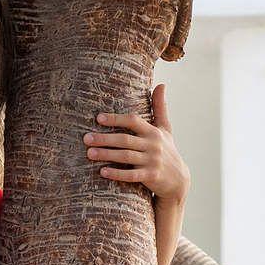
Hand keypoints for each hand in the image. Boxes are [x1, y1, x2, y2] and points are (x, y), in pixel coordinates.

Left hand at [84, 84, 187, 200]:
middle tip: (86, 138)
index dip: (116, 118)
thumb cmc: (167, 151)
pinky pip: (131, 175)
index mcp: (153, 131)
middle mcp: (153, 145)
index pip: (133, 121)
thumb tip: (162, 84)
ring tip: (89, 153)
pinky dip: (117, 173)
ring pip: (126, 156)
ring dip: (107, 154)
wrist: (179, 180)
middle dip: (104, 138)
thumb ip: (160, 108)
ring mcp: (152, 161)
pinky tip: (103, 172)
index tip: (98, 118)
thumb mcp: (166, 129)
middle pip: (125, 139)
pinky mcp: (151, 177)